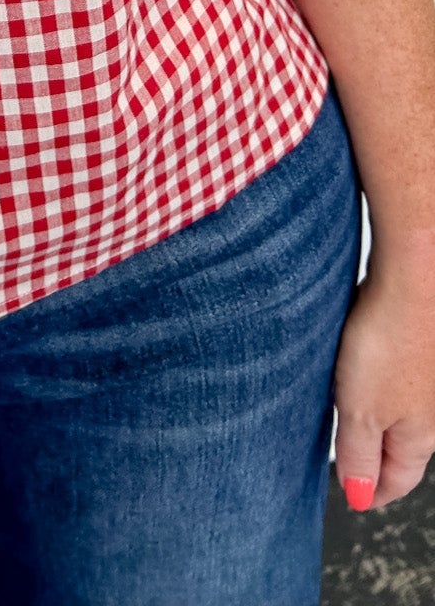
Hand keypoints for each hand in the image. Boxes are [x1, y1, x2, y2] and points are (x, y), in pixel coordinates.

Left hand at [333, 249, 434, 510]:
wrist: (416, 275)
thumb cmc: (390, 339)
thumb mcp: (360, 409)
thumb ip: (358, 454)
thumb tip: (360, 496)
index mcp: (420, 435)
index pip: (400, 480)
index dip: (374, 492)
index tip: (356, 497)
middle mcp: (431, 409)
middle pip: (403, 445)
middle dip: (375, 456)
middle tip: (348, 462)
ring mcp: (427, 374)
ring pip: (400, 407)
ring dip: (374, 414)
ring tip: (345, 413)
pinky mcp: (418, 341)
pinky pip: (396, 371)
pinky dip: (376, 376)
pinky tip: (359, 362)